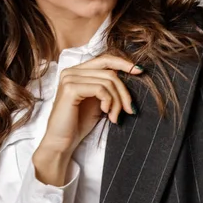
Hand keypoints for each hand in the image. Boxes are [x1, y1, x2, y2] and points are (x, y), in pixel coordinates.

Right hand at [32, 55, 143, 184]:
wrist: (62, 142)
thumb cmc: (79, 123)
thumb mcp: (97, 100)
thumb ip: (107, 86)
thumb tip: (132, 73)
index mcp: (77, 71)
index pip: (105, 59)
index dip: (124, 63)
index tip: (140, 71)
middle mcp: (71, 71)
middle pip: (110, 71)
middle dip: (124, 92)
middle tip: (130, 109)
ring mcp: (69, 78)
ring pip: (108, 81)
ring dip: (117, 101)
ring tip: (115, 117)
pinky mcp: (70, 88)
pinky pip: (100, 89)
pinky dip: (109, 102)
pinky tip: (106, 113)